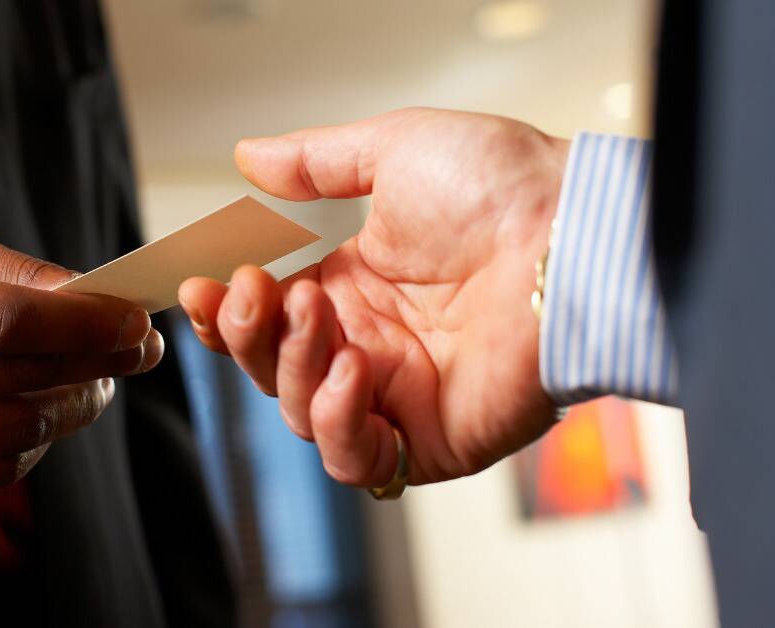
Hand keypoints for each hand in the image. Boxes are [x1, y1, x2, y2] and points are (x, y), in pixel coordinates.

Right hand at [0, 229, 160, 504]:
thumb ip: (14, 273)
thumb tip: (98, 295)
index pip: (8, 321)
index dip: (86, 325)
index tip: (137, 323)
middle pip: (22, 378)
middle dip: (99, 365)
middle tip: (136, 353)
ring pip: (19, 431)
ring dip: (76, 406)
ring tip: (95, 382)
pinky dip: (35, 440)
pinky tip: (40, 411)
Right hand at [179, 108, 568, 486]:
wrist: (573, 236)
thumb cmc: (502, 188)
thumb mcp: (394, 151)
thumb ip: (314, 162)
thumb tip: (248, 155)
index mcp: (355, 287)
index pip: (267, 318)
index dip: (225, 311)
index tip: (201, 283)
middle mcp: (370, 345)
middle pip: (272, 369)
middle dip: (246, 333)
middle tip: (252, 290)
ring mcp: (398, 396)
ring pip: (302, 414)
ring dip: (293, 366)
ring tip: (320, 314)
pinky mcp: (431, 440)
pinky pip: (357, 460)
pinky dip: (338, 422)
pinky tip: (353, 369)